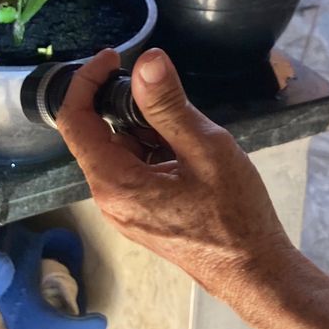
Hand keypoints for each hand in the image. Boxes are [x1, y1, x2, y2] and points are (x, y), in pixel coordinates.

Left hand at [55, 45, 294, 301]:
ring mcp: (124, 209)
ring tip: (186, 125)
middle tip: (162, 88)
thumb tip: (146, 61)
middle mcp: (109, 198)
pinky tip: (186, 148)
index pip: (74, 121)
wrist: (253, 271)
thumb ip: (169, 105)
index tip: (115, 57)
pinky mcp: (141, 214)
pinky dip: (152, 147)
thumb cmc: (235, 215)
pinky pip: (133, 168)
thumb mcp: (206, 150)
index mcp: (114, 183)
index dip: (87, 81)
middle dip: (122, 103)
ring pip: (118, 150)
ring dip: (142, 126)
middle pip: (95, 134)